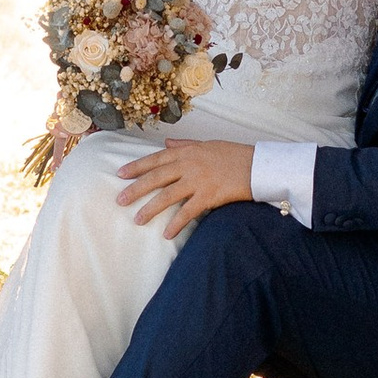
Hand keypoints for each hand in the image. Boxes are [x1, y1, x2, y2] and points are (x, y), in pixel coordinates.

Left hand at [114, 137, 255, 234]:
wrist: (258, 165)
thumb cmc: (234, 155)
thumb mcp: (208, 145)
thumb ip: (185, 145)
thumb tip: (167, 143)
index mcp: (187, 152)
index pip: (156, 158)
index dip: (137, 166)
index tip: (120, 174)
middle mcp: (189, 164)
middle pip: (156, 178)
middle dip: (135, 189)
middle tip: (119, 200)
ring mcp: (198, 180)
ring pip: (167, 196)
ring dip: (150, 209)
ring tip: (137, 220)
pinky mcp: (209, 196)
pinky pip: (188, 212)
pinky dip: (176, 224)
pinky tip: (166, 234)